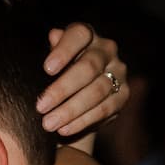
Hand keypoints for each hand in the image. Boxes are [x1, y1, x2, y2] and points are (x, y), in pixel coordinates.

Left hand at [37, 22, 127, 137]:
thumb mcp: (51, 61)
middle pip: (88, 67)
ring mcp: (118, 72)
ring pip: (97, 91)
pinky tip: (64, 129)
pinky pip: (104, 109)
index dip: (64, 50)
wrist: (75, 96)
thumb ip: (51, 50)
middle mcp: (106, 49)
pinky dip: (82, 121)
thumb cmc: (57, 73)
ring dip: (71, 110)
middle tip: (41, 107)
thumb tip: (54, 35)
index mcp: (87, 35)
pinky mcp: (123, 94)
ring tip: (49, 123)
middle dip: (62, 89)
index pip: (79, 35)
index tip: (47, 69)